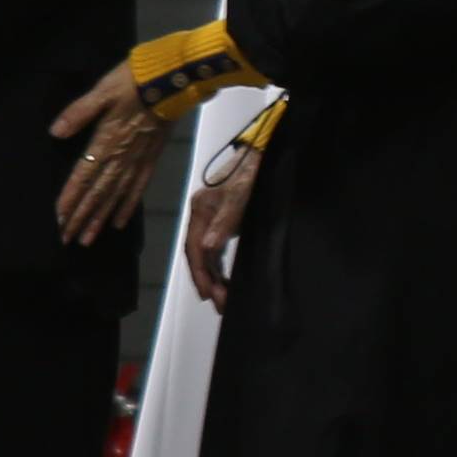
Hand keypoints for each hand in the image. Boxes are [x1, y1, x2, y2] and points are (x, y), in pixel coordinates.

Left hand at [48, 53, 161, 245]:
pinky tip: (119, 222)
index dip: (70, 200)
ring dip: (101, 218)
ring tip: (88, 239)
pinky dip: (127, 206)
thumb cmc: (134, 81)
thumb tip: (55, 132)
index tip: (58, 220)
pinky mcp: (152, 158)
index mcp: (106, 141)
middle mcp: (121, 157)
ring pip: (116, 196)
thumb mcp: (102, 91)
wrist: (173, 79)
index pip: (82, 177)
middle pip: (97, 193)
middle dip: (81, 217)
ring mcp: (138, 160)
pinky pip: (138, 188)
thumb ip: (79, 113)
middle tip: (68, 239)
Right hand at [181, 147, 259, 311]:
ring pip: (206, 253)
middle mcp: (201, 215)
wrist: (263, 154)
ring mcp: (211, 217)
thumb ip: (224, 222)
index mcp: (200, 209)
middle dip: (207, 280)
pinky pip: (216, 248)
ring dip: (213, 275)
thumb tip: (207, 249)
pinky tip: (225, 278)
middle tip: (219, 303)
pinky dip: (219, 265)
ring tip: (222, 297)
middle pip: (197, 254)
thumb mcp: (240, 196)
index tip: (208, 294)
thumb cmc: (251, 173)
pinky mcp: (223, 218)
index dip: (199, 272)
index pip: (193, 247)